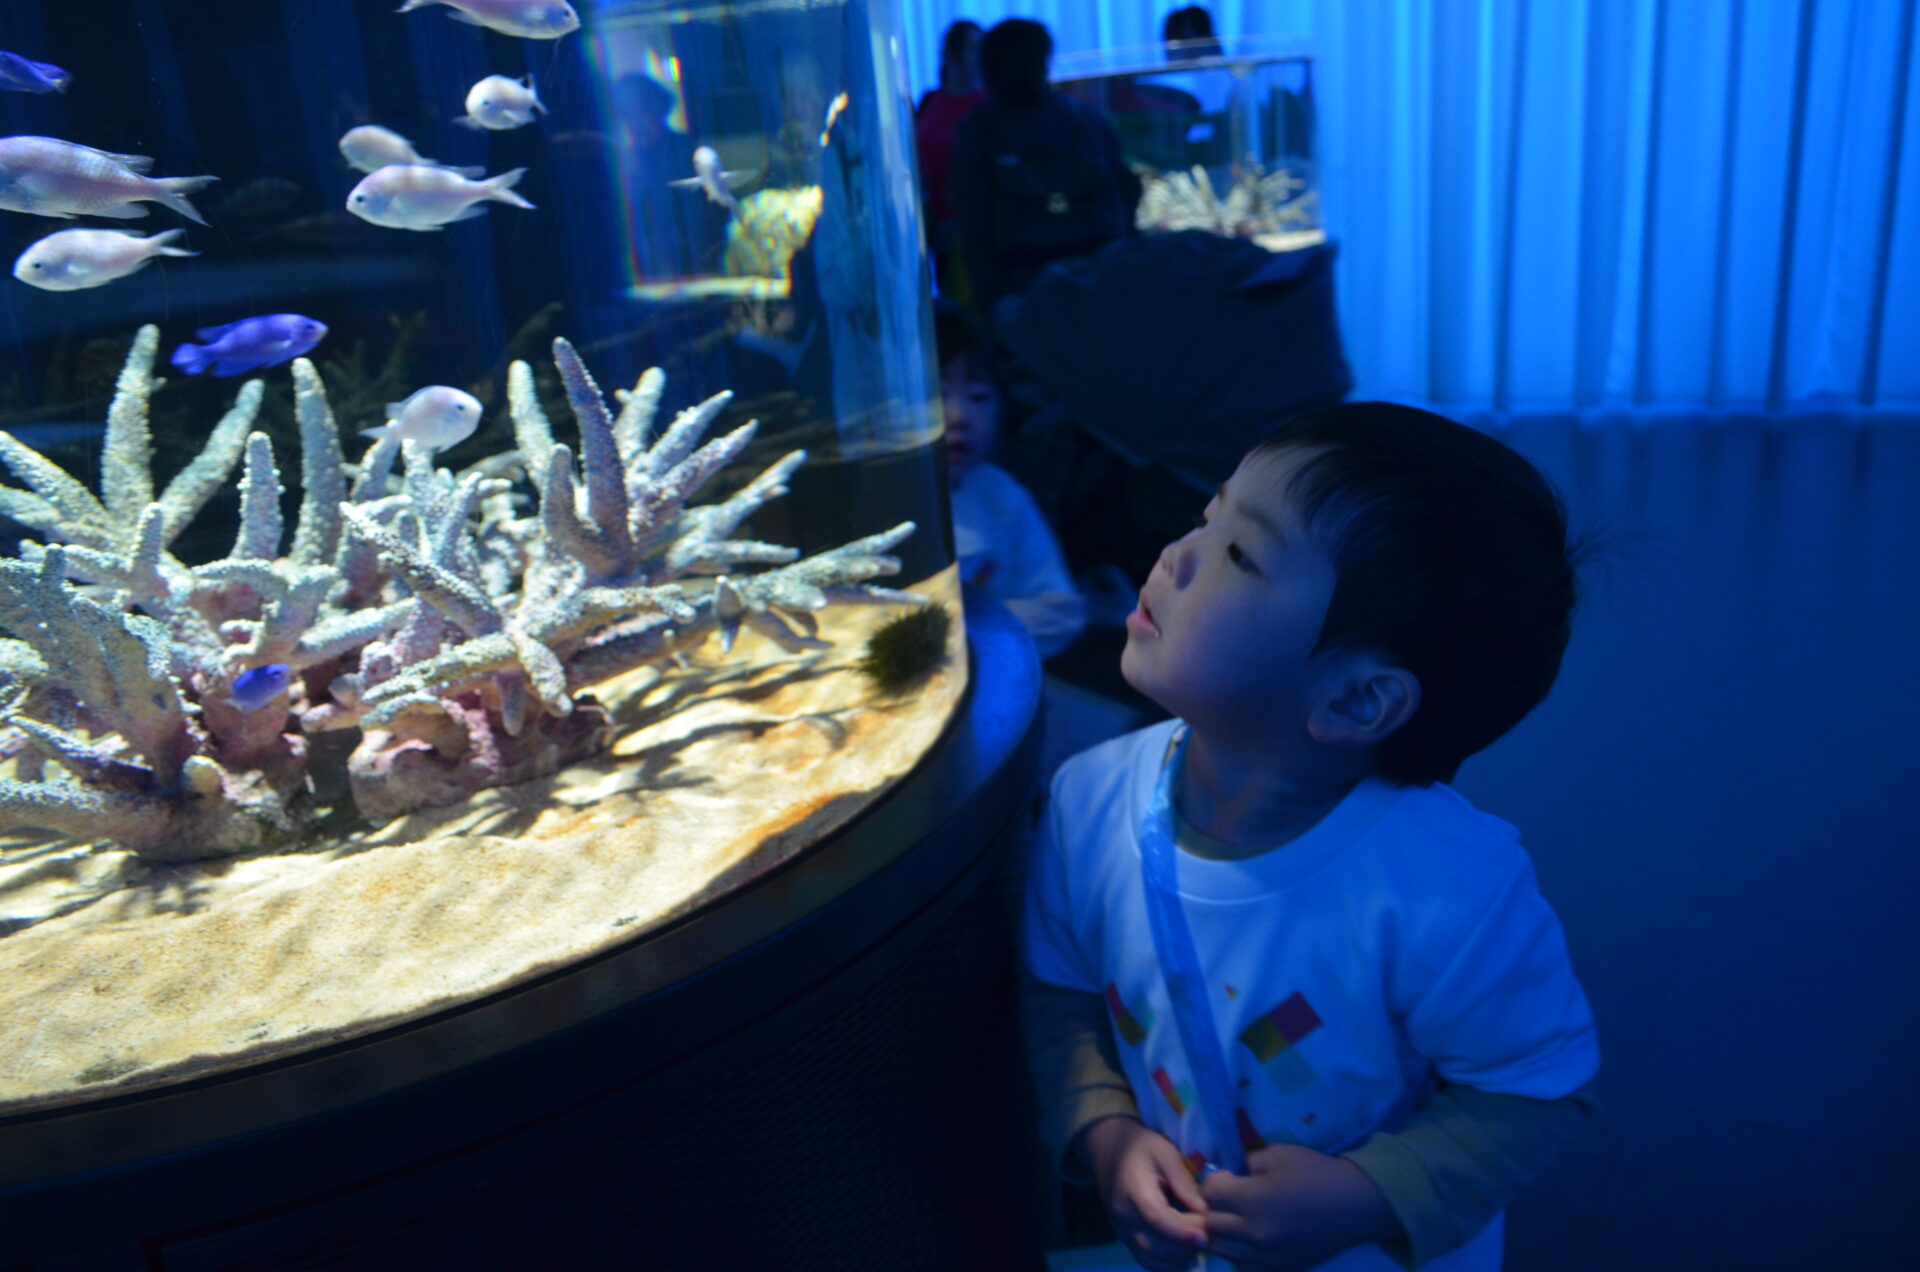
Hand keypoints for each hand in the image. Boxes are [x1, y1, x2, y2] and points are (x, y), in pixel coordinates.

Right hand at [1077, 1116, 1210, 1271]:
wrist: (1108, 1151)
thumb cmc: (1141, 1147)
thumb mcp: (1165, 1152)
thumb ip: (1184, 1182)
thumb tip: (1205, 1212)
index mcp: (1133, 1191)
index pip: (1156, 1218)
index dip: (1182, 1232)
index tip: (1206, 1237)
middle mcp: (1124, 1217)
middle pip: (1155, 1246)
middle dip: (1186, 1248)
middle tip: (1211, 1238)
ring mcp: (1123, 1231)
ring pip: (1151, 1259)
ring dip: (1178, 1260)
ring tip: (1201, 1247)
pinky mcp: (1126, 1238)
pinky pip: (1146, 1261)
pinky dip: (1167, 1265)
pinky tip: (1186, 1256)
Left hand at [1200, 1144, 1401, 1269]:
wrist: (1356, 1204)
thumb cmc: (1317, 1173)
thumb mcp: (1278, 1153)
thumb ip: (1247, 1163)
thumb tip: (1232, 1176)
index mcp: (1253, 1201)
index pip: (1210, 1194)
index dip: (1215, 1181)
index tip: (1228, 1176)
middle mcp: (1255, 1233)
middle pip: (1211, 1223)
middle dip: (1214, 1207)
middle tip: (1230, 1197)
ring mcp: (1267, 1256)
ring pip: (1223, 1248)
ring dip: (1223, 1231)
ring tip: (1237, 1217)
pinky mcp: (1280, 1268)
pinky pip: (1244, 1264)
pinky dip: (1240, 1251)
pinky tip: (1251, 1237)